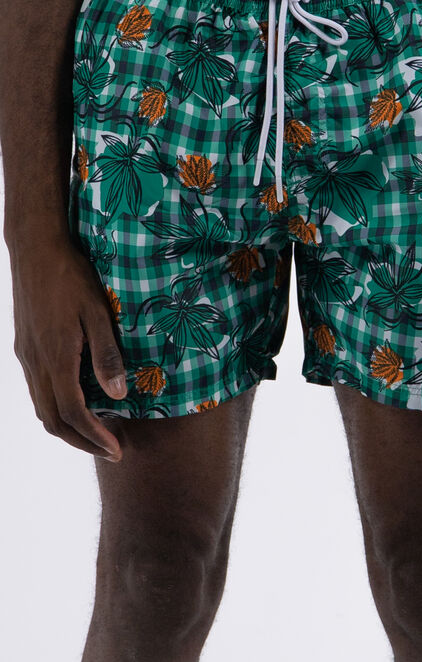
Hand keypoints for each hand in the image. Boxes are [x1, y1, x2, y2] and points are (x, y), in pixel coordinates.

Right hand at [9, 237, 126, 461]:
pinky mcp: (24, 348)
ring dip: (68, 427)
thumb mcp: (98, 312)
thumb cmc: (72, 276)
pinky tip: (78, 402)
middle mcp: (36, 363)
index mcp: (57, 357)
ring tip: (97, 432)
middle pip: (53, 420)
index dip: (95, 437)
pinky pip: (37, 390)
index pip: (73, 413)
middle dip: (82, 442)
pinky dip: (57, 407)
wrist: (35, 249)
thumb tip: (119, 394)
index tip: (118, 450)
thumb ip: (107, 354)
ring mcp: (27, 356)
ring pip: (42, 408)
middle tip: (111, 449)